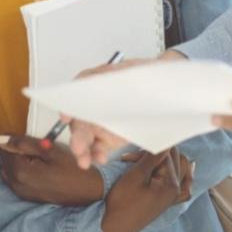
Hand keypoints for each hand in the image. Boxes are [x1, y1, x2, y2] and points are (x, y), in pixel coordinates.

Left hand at [0, 135, 104, 205]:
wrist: (88, 192)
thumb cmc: (72, 169)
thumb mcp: (50, 150)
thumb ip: (24, 143)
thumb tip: (0, 139)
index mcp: (20, 171)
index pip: (6, 149)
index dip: (18, 141)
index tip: (34, 141)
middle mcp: (16, 185)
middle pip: (6, 160)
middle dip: (17, 151)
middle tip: (38, 149)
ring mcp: (21, 193)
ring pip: (10, 171)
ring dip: (19, 162)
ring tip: (39, 159)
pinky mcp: (27, 198)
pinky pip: (16, 181)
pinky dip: (22, 172)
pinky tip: (38, 169)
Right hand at [67, 50, 186, 168]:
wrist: (164, 88)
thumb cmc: (146, 76)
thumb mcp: (137, 70)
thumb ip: (124, 77)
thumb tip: (115, 81)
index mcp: (96, 82)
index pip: (77, 90)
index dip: (69, 104)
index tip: (67, 116)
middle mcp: (93, 103)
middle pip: (80, 118)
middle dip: (77, 135)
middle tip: (78, 148)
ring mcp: (99, 122)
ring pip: (85, 136)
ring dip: (83, 150)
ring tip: (84, 161)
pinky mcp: (107, 137)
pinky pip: (97, 147)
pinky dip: (96, 154)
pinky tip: (99, 159)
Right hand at [100, 149, 192, 231]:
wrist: (114, 226)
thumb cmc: (123, 201)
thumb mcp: (136, 175)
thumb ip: (153, 157)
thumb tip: (166, 141)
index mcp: (172, 184)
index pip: (165, 155)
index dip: (147, 151)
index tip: (129, 156)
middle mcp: (176, 190)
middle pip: (173, 161)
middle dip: (156, 154)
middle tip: (133, 158)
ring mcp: (172, 197)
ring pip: (180, 170)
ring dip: (167, 161)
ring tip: (151, 157)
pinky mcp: (166, 201)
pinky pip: (183, 186)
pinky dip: (184, 176)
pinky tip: (187, 170)